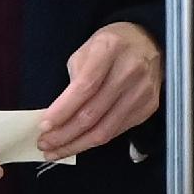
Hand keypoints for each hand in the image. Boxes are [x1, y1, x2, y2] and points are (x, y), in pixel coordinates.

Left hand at [36, 21, 162, 156]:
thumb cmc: (111, 46)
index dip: (62, 110)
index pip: (85, 87)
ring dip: (76, 144)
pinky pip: (117, 131)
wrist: (149, 43)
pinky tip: (79, 143)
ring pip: (104, 130)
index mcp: (110, 49)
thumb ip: (74, 80)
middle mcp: (130, 71)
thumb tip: (57, 116)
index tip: (44, 126)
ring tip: (55, 150)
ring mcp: (142, 91)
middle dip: (64, 134)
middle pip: (92, 113)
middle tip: (44, 143)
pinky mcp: (148, 106)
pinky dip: (94, 141)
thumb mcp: (86, 50)